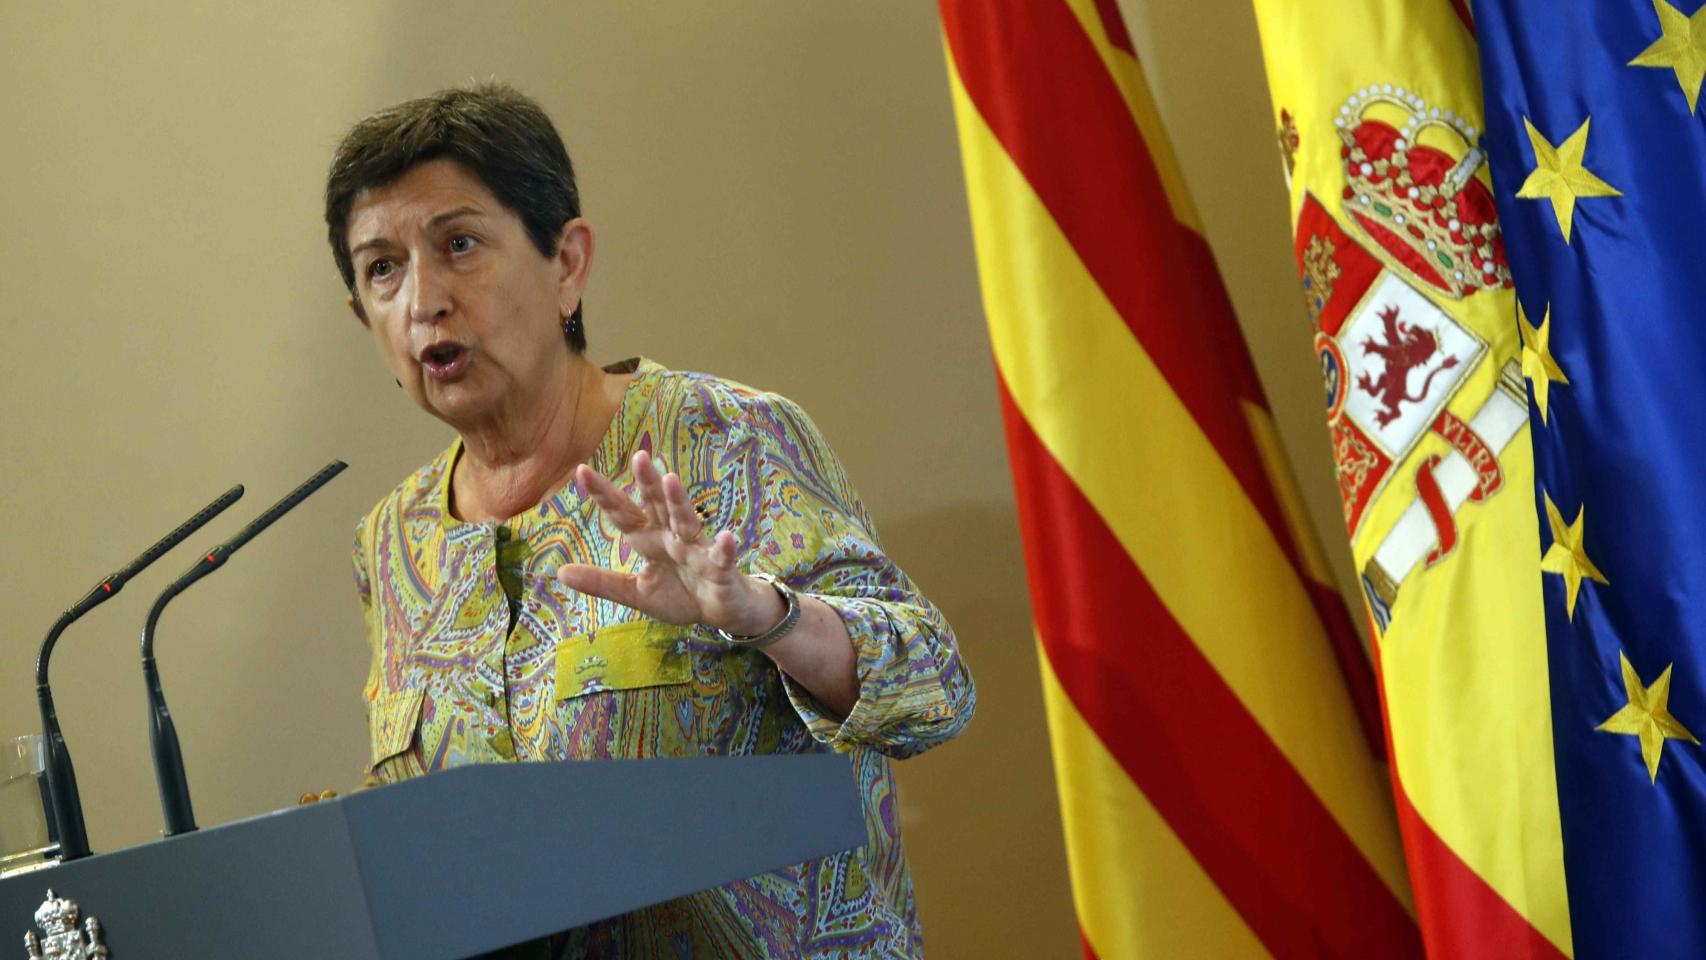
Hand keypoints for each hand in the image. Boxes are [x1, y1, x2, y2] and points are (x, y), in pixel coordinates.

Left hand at [555, 450, 784, 634]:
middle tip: (638, 457)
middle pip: (657, 506)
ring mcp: (698, 550)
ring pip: (687, 521)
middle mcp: (672, 537)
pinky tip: (725, 538)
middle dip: (648, 482)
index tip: (582, 471)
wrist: (721, 612)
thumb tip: (559, 572)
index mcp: (648, 540)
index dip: (605, 494)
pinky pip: (722, 557)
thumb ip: (601, 582)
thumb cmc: (680, 595)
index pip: (623, 514)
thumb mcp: (635, 593)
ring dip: (679, 501)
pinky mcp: (722, 569)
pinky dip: (724, 548)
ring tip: (671, 481)